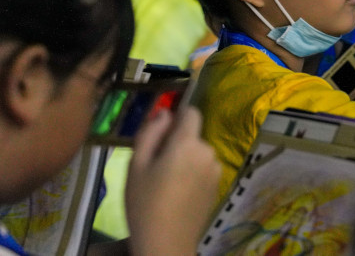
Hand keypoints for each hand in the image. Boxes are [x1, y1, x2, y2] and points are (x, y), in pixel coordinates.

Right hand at [125, 107, 220, 255]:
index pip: (192, 112)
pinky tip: (178, 194)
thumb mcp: (136, 165)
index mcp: (188, 143)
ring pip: (198, 153)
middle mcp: (208, 152)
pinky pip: (203, 169)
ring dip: (185, 159)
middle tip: (154, 167)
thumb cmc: (145, 203)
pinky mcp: (217, 186)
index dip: (177, 117)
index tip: (161, 133)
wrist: (166, 243)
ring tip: (165, 184)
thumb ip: (150, 133)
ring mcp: (216, 170)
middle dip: (176, 144)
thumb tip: (164, 113)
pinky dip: (193, 174)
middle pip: (192, 136)